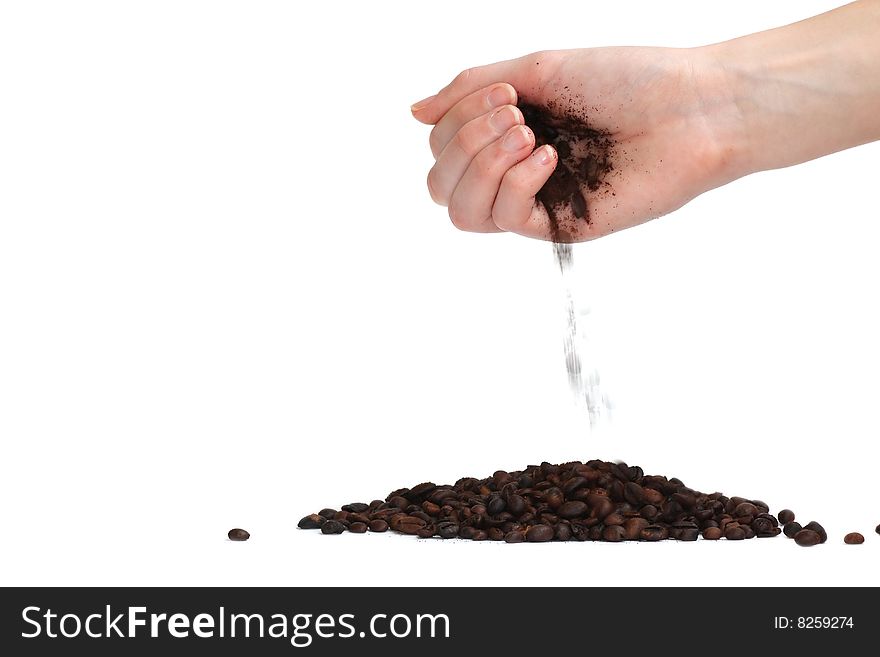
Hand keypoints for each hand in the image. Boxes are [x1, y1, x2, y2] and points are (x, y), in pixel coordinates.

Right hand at [412, 47, 743, 241]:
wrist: (692, 107)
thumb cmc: (626, 80)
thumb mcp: (538, 69)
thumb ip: (472, 90)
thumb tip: (414, 113)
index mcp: (506, 133)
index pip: (441, 146)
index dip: (457, 119)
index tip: (508, 92)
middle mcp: (513, 172)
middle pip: (440, 184)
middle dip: (464, 143)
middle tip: (515, 114)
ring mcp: (535, 202)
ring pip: (462, 211)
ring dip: (482, 164)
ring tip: (529, 134)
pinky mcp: (559, 226)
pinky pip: (504, 219)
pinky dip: (516, 181)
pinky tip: (550, 156)